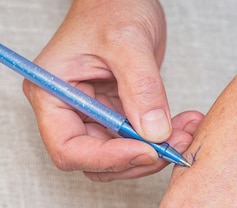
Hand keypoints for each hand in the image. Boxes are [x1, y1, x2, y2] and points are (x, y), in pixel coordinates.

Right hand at [22, 0, 202, 180]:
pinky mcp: (115, 117)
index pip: (69, 148)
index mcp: (51, 93)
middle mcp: (67, 110)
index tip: (147, 151)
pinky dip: (161, 141)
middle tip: (175, 146)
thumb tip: (155, 133)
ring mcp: (91, 116)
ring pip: (120, 159)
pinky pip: (136, 143)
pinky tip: (183, 126)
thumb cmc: (112, 5)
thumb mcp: (128, 41)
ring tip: (185, 133)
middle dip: (137, 159)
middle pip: (96, 162)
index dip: (107, 158)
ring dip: (154, 153)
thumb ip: (141, 87)